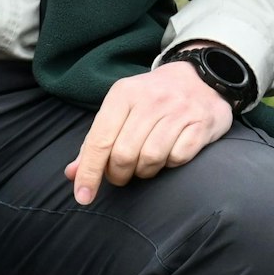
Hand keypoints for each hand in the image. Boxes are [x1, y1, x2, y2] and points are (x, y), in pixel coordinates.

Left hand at [64, 61, 232, 204]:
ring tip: (145, 163)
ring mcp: (178, 110)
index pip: (100, 140)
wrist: (200, 77)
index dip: (89, 172)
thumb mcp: (120, 110)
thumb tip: (72, 174)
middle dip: (119, 174)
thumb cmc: (152, 100)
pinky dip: (170, 164)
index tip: (83, 197)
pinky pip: (178, 158)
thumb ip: (95, 142)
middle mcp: (150, 99)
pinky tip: (170, 154)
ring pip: (151, 158)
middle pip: (123, 154)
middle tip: (122, 173)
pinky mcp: (201, 123)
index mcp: (124, 93)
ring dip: (145, 171)